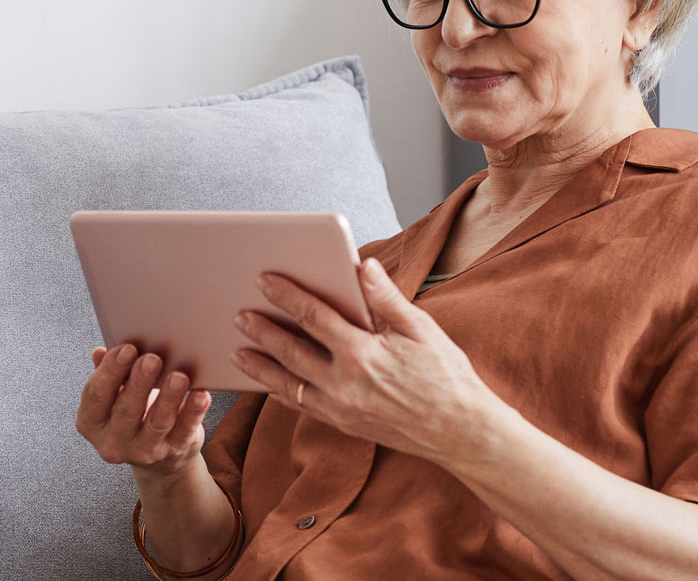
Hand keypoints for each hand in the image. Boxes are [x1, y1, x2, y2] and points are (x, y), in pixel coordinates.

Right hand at [75, 342, 213, 480]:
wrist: (160, 459)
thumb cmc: (135, 416)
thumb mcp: (115, 396)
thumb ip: (108, 374)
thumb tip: (100, 352)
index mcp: (92, 422)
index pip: (95, 395)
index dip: (109, 371)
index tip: (125, 349)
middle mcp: (114, 441)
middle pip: (126, 409)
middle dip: (139, 382)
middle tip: (152, 359)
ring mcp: (145, 451)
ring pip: (158, 422)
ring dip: (168, 397)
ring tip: (178, 376)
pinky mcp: (174, 451)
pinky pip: (185, 430)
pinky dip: (194, 411)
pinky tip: (200, 394)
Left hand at [232, 257, 507, 465]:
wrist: (460, 432)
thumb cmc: (447, 376)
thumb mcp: (422, 329)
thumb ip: (386, 298)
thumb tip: (363, 266)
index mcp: (363, 353)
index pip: (314, 317)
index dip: (287, 295)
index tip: (265, 280)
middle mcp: (345, 383)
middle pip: (291, 351)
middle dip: (262, 330)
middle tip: (238, 314)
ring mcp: (341, 409)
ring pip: (288, 384)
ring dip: (261, 366)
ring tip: (238, 350)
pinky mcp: (343, 425)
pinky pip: (302, 407)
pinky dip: (281, 394)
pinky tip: (269, 384)